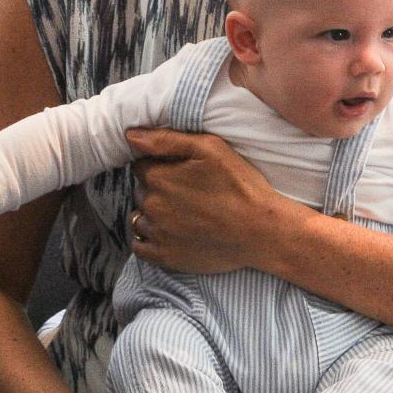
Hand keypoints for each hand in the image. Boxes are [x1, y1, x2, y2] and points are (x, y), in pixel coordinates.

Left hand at [126, 127, 291, 273]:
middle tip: (187, 191)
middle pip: (141, 191)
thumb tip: (130, 135)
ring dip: (153, 214)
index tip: (180, 170)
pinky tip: (168, 233)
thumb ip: (166, 139)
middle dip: (157, 188)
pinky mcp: (165, 257)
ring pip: (139, 217)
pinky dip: (148, 239)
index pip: (141, 165)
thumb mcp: (209, 148)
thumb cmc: (240, 185)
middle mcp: (151, 206)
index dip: (159, 164)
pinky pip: (140, 247)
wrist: (261, 231)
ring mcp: (157, 234)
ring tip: (182, 214)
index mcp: (158, 178)